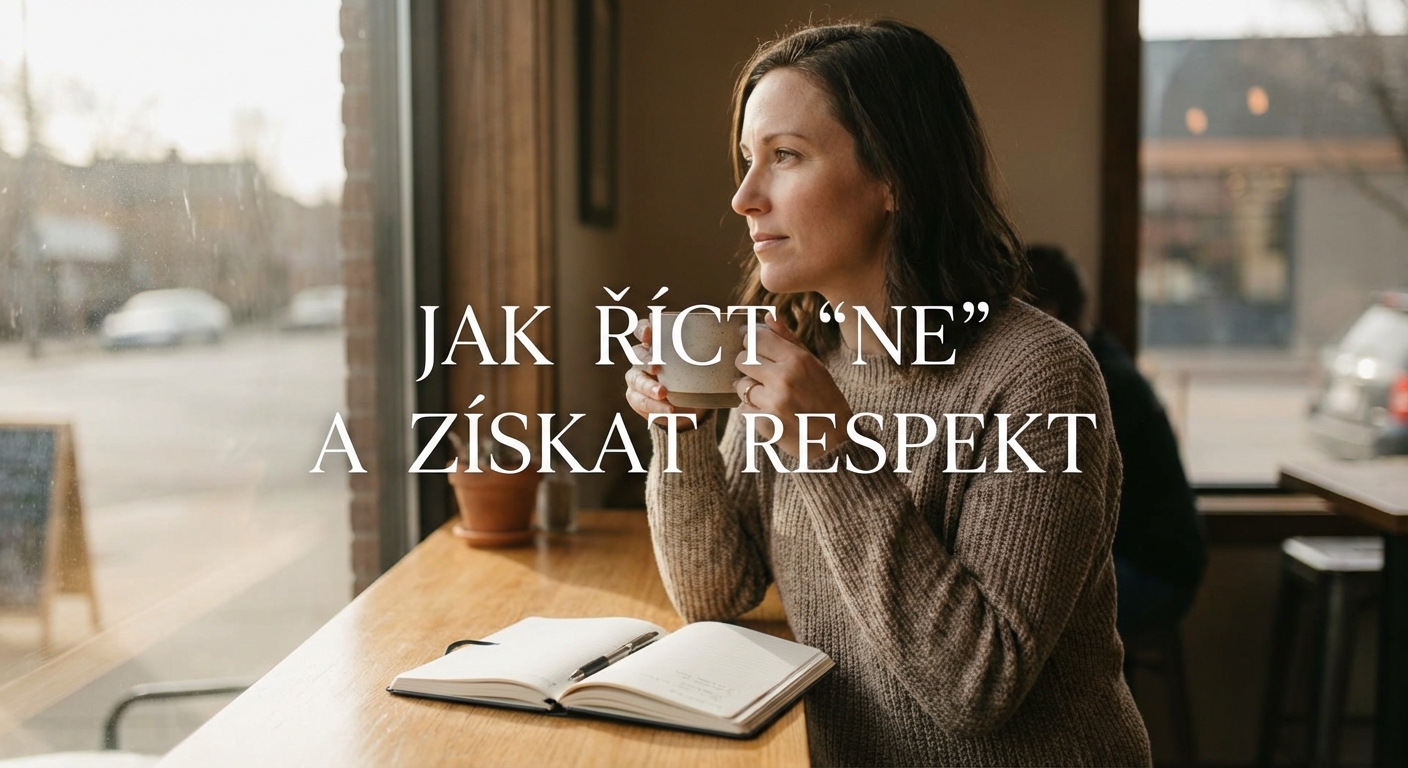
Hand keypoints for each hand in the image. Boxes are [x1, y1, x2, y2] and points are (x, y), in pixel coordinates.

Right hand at [623, 319, 705, 427]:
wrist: (691, 406)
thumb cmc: (697, 375)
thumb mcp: (705, 359)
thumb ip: (714, 342)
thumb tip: (739, 320)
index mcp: (656, 343)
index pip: (643, 329)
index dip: (642, 329)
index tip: (648, 333)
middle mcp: (642, 358)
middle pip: (637, 354)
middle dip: (645, 360)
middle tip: (657, 368)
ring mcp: (637, 378)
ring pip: (636, 380)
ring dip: (649, 387)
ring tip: (663, 393)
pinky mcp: (637, 398)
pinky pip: (640, 401)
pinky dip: (655, 406)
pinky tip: (670, 410)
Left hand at [734, 314, 851, 459]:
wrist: (834, 442)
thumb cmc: (826, 400)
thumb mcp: (815, 366)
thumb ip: (790, 340)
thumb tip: (768, 317)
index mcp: (798, 360)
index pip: (755, 338)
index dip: (751, 342)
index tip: (754, 348)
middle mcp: (783, 378)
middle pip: (742, 359)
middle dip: (747, 366)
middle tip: (761, 375)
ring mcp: (772, 402)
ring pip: (740, 386)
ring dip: (749, 391)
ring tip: (770, 398)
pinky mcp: (764, 423)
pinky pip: (744, 410)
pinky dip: (753, 412)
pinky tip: (772, 415)